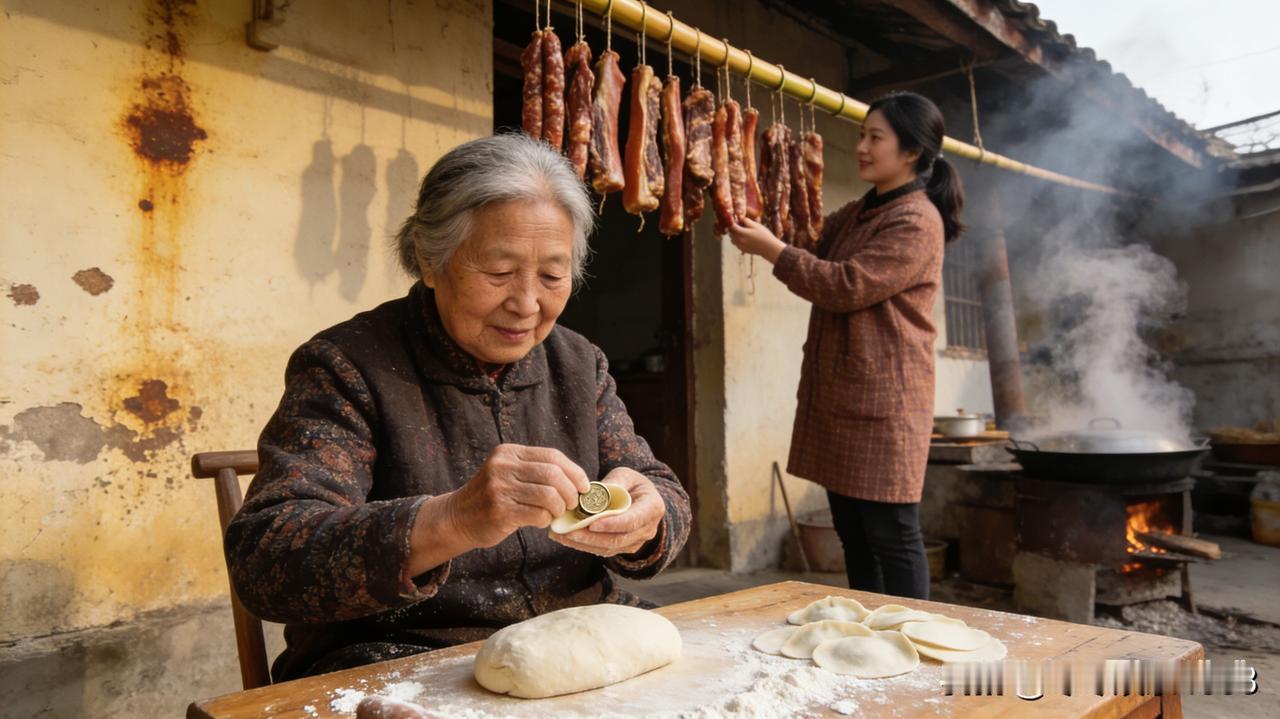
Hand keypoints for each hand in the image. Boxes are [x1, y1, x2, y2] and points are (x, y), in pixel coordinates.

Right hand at [445, 444, 590, 548]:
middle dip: (570, 492)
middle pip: (554, 474)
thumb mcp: (509, 474)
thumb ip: (537, 472)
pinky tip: (540, 522)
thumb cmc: (493, 498)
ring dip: (559, 508)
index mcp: (509, 453)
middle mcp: (503, 467)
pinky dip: (546, 520)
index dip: (574, 472)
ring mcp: (499, 488)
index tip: (584, 487)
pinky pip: (538, 515)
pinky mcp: (500, 511)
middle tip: (571, 504)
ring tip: (555, 514)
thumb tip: (579, 482)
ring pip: (549, 496)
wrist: (457, 518)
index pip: (553, 456)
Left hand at [550, 467, 665, 556]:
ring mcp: (636, 541)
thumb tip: (600, 491)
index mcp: (653, 508)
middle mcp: (648, 529)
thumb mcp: (626, 475)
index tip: (591, 524)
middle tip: (569, 531)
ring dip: (584, 543)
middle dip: (592, 537)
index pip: (633, 520)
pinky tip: (566, 538)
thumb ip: (615, 482)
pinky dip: (583, 545)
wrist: (640, 498)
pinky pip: (603, 550)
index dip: (612, 524)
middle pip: (619, 539)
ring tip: (562, 535)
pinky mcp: (623, 548)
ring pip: (609, 548)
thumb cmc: (632, 484)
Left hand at [725, 216, 786, 263]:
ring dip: (734, 234)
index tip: (732, 219)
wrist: (769, 248)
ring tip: (741, 231)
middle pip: (730, 233)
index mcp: (742, 233)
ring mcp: (740, 246)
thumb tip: (739, 217)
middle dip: (732, 228)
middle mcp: (740, 240)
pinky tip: (745, 238)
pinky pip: (736, 244)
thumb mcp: (756, 225)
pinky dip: (737, 240)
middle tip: (738, 224)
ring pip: (732, 239)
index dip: (731, 222)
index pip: (731, 227)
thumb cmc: (764, 235)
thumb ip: (746, 221)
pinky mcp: (742, 250)